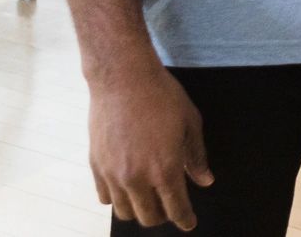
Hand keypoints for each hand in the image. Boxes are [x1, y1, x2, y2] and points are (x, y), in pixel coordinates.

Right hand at [88, 62, 210, 230]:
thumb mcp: (191, 123)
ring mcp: (113, 174)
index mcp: (165, 169)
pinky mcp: (96, 166)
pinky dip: (117, 199)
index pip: (176, 208)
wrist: (123, 78)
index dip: (185, 219)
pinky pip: (105, 197)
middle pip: (148, 217)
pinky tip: (127, 189)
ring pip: (125, 212)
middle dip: (163, 216)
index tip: (189, 223)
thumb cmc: (162, 96)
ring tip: (149, 198)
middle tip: (170, 206)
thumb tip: (205, 181)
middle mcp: (137, 178)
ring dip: (139, 210)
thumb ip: (197, 157)